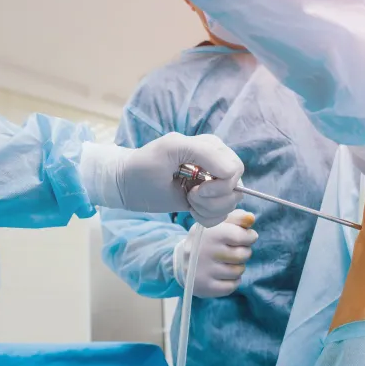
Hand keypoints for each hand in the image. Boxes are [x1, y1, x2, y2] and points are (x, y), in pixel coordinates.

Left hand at [81, 133, 243, 226]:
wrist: (128, 186)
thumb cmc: (145, 164)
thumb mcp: (172, 149)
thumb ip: (204, 153)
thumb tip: (231, 173)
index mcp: (212, 147)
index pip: (235, 170)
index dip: (219, 185)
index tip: (194, 188)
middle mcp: (217, 165)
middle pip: (236, 189)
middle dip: (214, 200)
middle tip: (190, 196)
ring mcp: (213, 185)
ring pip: (230, 205)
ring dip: (208, 209)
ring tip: (188, 201)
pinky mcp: (207, 201)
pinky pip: (221, 216)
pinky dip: (206, 217)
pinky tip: (189, 209)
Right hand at [173, 209, 257, 297]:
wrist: (184, 260)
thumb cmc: (208, 238)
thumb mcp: (219, 223)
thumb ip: (237, 218)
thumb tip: (251, 218)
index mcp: (210, 233)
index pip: (242, 236)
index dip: (250, 237)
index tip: (247, 237)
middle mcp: (205, 251)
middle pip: (242, 255)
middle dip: (244, 252)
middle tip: (236, 250)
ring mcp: (203, 270)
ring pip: (238, 271)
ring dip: (238, 267)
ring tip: (229, 262)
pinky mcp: (204, 286)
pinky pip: (231, 287)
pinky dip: (232, 281)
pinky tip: (224, 274)